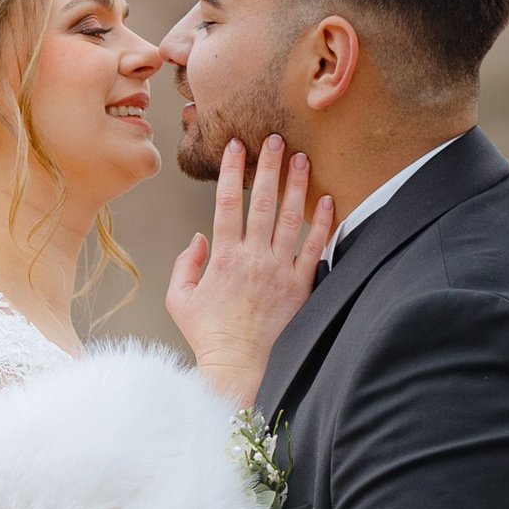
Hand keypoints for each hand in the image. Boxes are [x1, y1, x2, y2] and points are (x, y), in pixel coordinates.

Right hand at [166, 136, 334, 411]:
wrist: (241, 369)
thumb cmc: (209, 337)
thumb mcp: (180, 300)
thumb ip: (186, 264)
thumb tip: (198, 237)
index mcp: (222, 258)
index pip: (226, 203)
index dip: (231, 171)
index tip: (236, 146)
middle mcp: (253, 258)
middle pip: (263, 202)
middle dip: (269, 167)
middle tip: (276, 139)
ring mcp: (279, 271)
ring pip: (292, 218)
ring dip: (298, 185)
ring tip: (303, 159)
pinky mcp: (301, 286)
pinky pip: (315, 248)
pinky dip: (323, 223)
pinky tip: (328, 201)